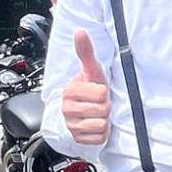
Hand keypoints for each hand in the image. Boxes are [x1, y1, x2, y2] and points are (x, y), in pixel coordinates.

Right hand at [61, 30, 110, 144]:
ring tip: (97, 114)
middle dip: (105, 107)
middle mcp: (67, 109)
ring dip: (104, 120)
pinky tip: (96, 126)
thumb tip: (80, 32)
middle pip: (102, 110)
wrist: (83, 111)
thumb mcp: (91, 70)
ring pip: (101, 125)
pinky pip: (99, 138)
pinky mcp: (78, 139)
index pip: (100, 93)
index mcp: (69, 91)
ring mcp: (72, 125)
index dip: (103, 92)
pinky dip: (101, 133)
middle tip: (98, 104)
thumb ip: (86, 52)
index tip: (97, 91)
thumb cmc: (90, 89)